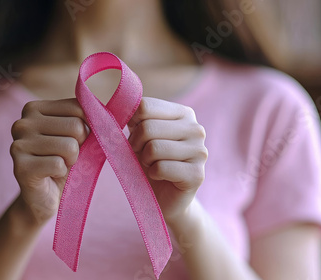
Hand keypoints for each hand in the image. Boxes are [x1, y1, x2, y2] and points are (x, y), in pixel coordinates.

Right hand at [10, 99, 87, 224]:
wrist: (46, 198)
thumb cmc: (65, 162)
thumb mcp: (79, 135)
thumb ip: (91, 118)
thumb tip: (112, 112)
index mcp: (34, 108)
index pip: (77, 106)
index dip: (87, 127)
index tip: (75, 140)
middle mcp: (22, 123)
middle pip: (76, 126)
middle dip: (79, 146)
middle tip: (65, 158)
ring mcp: (18, 144)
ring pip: (70, 146)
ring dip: (71, 161)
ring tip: (58, 167)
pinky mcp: (20, 167)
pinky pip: (59, 165)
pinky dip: (62, 173)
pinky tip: (50, 176)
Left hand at [128, 97, 207, 223]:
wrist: (165, 197)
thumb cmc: (150, 162)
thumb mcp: (140, 136)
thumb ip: (135, 119)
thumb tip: (120, 106)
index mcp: (183, 113)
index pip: (145, 106)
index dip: (132, 123)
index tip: (136, 137)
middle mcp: (196, 129)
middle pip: (147, 127)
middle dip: (136, 144)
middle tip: (143, 156)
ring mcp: (200, 151)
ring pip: (153, 148)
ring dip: (145, 160)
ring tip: (152, 165)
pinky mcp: (197, 174)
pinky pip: (161, 168)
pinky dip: (152, 174)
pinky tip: (160, 177)